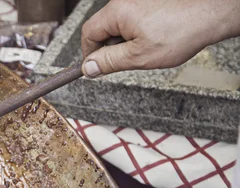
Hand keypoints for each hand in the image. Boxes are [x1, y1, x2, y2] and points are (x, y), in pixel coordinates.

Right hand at [80, 0, 239, 76]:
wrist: (212, 13)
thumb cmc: (181, 31)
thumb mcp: (138, 56)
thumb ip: (109, 62)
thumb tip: (88, 68)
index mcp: (117, 12)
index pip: (88, 33)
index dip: (89, 53)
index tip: (95, 67)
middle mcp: (124, 1)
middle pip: (103, 28)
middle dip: (110, 47)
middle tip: (126, 61)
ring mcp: (137, 0)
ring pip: (119, 25)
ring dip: (125, 41)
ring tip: (146, 49)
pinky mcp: (149, 1)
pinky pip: (133, 19)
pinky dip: (138, 32)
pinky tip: (154, 40)